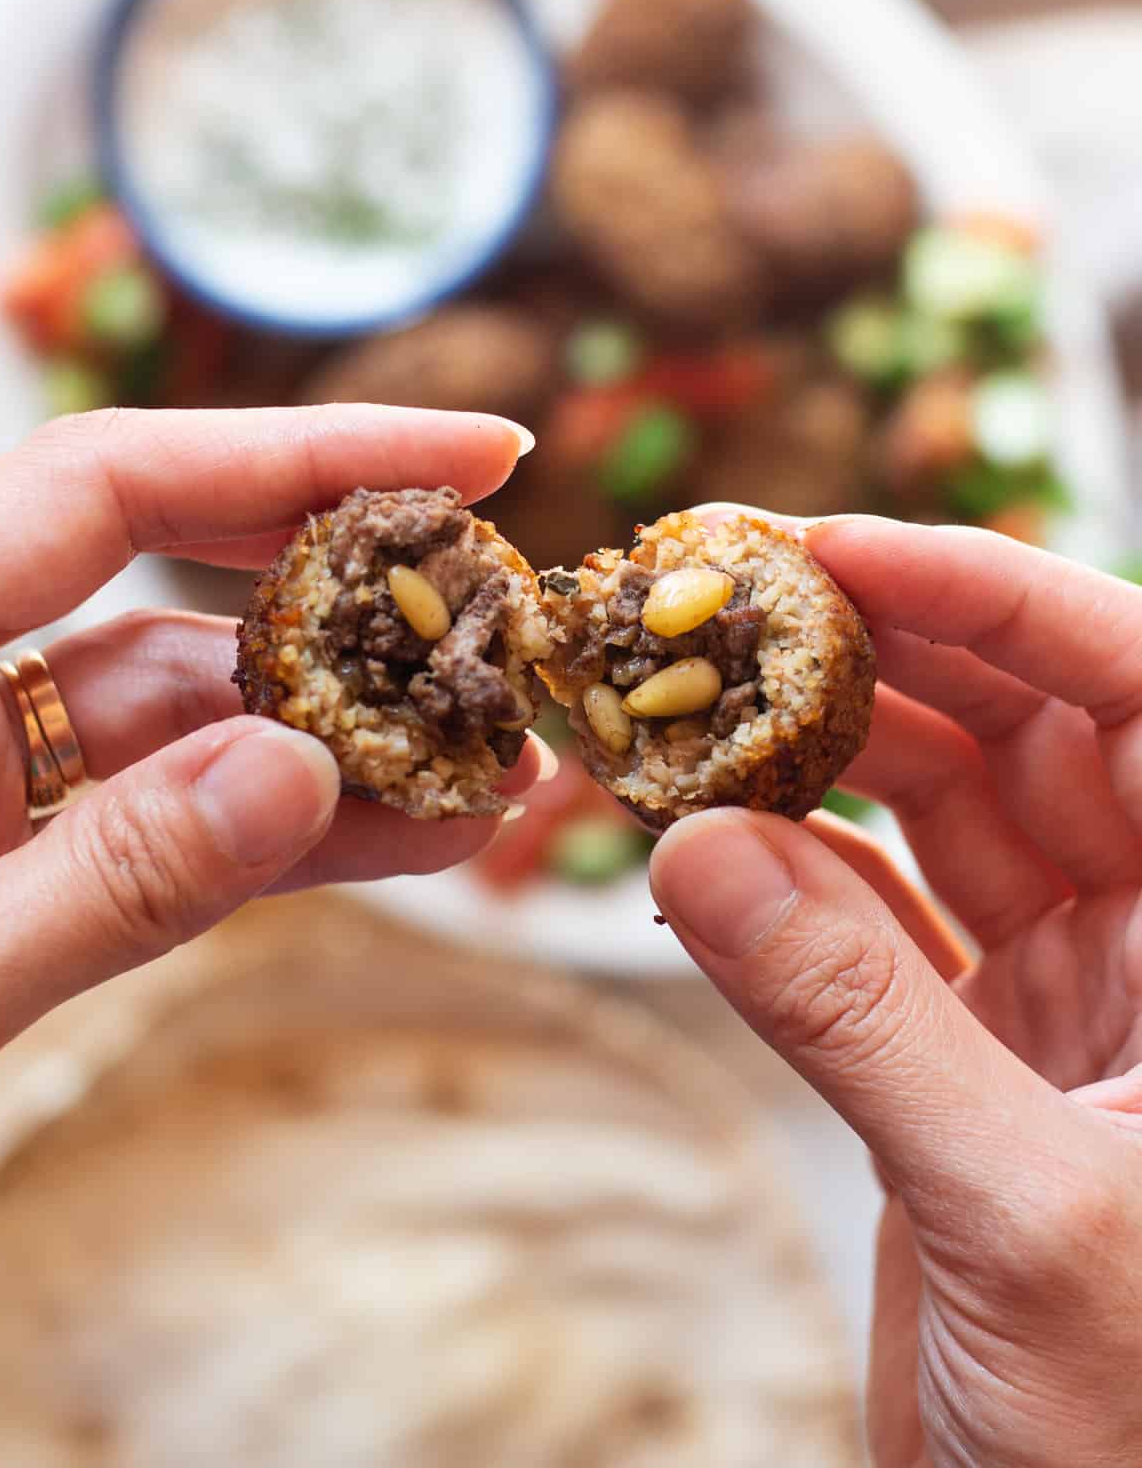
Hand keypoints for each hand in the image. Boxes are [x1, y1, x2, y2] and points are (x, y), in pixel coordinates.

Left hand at [0, 404, 543, 1121]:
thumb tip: (298, 773)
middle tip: (493, 603)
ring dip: (339, 739)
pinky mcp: (10, 855)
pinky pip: (170, 814)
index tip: (464, 451)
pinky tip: (402, 835)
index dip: (298, 450)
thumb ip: (104, 882)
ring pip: (189, 713)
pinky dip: (281, 826)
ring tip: (483, 766)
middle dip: (343, 591)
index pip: (108, 483)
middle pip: (168, 573)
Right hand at [651, 515, 1141, 1467]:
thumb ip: (856, 1018)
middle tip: (726, 602)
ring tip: (686, 713)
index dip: (1002, 595)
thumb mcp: (1022, 1213)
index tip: (840, 546)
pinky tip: (706, 851)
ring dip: (813, 761)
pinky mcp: (980, 1063)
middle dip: (879, 652)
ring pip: (938, 814)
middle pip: (1023, 727)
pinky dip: (790, 881)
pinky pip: (879, 926)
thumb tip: (696, 845)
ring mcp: (1072, 996)